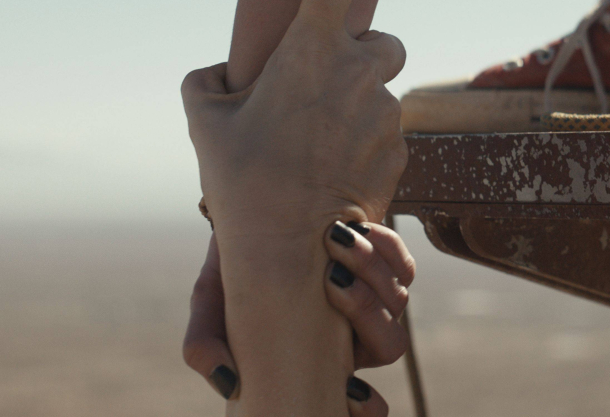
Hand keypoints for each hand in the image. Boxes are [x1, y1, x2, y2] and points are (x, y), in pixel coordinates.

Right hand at [181, 0, 406, 239]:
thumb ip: (207, 80)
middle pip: (380, 42)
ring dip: (354, 109)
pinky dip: (363, 144)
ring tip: (313, 152)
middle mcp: (359, 73)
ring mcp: (386, 113)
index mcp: (312, 50)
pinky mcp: (400, 149)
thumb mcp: (204, 120)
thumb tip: (218, 73)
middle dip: (360, 57)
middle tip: (319, 94)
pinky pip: (384, 133)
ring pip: (378, 93)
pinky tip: (333, 175)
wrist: (291, 253)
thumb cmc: (241, 180)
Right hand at [182, 220, 415, 415]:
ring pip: (398, 302)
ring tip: (334, 242)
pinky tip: (353, 228)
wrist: (253, 212)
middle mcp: (354, 335)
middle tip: (332, 281)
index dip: (366, 409)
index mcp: (319, 359)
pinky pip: (405, 266)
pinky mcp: (386, 264)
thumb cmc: (231, 266)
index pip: (361, 405)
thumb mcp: (212, 302)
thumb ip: (205, 344)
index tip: (351, 392)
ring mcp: (374, 298)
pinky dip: (386, 248)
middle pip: (390, 346)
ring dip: (371, 271)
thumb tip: (229, 385)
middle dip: (368, 314)